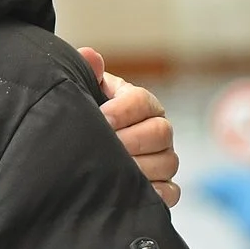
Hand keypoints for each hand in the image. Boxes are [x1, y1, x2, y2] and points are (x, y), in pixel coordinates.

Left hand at [78, 47, 180, 207]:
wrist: (78, 153)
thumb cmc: (84, 119)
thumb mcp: (83, 95)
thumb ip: (87, 75)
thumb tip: (89, 56)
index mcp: (139, 104)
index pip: (144, 100)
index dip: (124, 109)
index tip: (102, 117)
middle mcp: (158, 129)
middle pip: (161, 132)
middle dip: (130, 140)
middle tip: (103, 148)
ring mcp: (164, 159)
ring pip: (167, 162)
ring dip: (137, 167)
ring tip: (108, 170)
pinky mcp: (164, 187)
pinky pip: (171, 192)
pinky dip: (154, 193)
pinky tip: (128, 191)